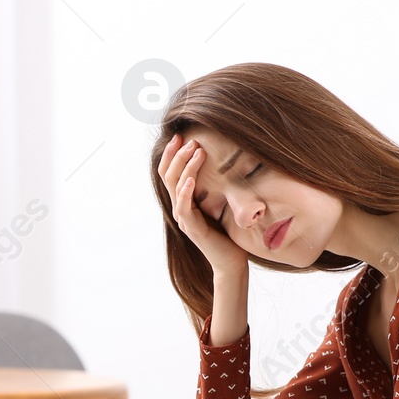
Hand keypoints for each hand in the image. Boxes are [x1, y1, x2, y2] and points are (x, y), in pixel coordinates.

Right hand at [157, 135, 249, 273]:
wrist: (231, 261)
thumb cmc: (227, 233)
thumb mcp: (219, 204)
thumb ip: (213, 188)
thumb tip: (221, 163)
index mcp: (184, 201)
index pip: (170, 173)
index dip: (173, 154)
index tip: (181, 136)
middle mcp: (179, 208)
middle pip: (168, 176)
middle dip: (176, 155)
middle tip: (188, 139)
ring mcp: (184, 219)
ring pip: (175, 187)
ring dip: (185, 167)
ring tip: (196, 151)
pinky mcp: (192, 229)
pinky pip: (184, 207)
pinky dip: (186, 191)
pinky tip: (192, 178)